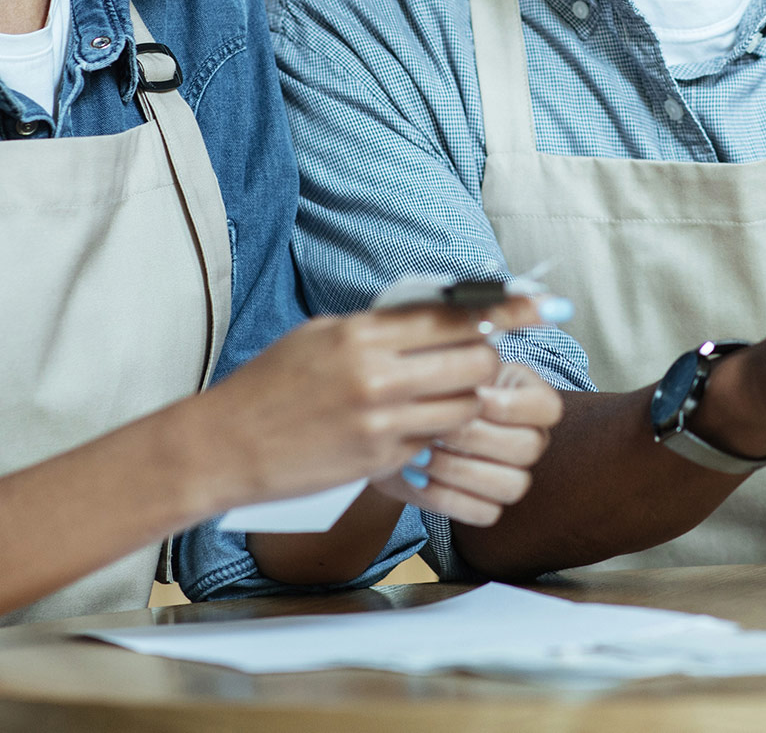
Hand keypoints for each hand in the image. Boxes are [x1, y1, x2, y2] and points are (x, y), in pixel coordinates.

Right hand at [193, 298, 541, 511]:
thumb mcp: (321, 336)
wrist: (224, 446)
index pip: (453, 315)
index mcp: (363, 334)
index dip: (505, 309)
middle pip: (476, 361)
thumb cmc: (270, 385)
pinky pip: (434, 441)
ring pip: (465, 406)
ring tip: (445, 395)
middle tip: (479, 361)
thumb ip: (380, 327)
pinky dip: (434, 432)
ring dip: (467, 400)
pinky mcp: (381, 461)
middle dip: (487, 360)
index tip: (541, 304)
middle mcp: (378, 376)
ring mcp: (382, 423)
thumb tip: (437, 313)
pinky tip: (411, 426)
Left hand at [375, 362, 563, 526]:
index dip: (512, 406)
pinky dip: (448, 497)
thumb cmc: (423, 383)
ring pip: (512, 485)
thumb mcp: (443, 356)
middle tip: (436, 425)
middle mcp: (530, 437)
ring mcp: (512, 474)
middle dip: (476, 437)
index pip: (549, 408)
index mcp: (530, 396)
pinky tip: (419, 476)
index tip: (476, 396)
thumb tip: (486, 325)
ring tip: (420, 451)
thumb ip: (467, 345)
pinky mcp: (488, 506)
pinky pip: (485, 513)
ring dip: (460, 468)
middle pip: (529, 448)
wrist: (390, 422)